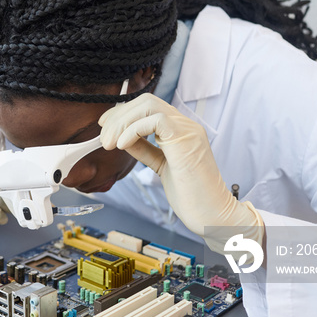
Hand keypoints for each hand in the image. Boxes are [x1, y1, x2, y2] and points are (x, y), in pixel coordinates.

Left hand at [98, 93, 263, 253]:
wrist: (212, 215)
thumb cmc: (191, 195)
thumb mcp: (160, 165)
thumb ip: (145, 149)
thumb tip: (123, 138)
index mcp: (180, 129)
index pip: (147, 106)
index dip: (122, 113)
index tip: (105, 127)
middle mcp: (185, 125)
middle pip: (145, 101)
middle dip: (119, 115)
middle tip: (104, 138)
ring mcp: (188, 129)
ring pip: (149, 105)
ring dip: (122, 122)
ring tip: (110, 143)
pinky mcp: (186, 139)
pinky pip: (155, 120)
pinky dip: (133, 130)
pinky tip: (123, 145)